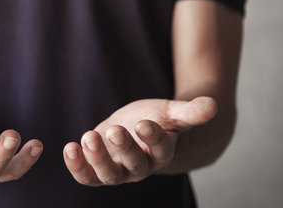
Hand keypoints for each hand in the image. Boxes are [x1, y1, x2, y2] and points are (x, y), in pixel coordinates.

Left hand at [62, 97, 216, 185]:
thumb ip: (191, 111)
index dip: (154, 137)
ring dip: (96, 158)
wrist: (140, 132)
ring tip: (88, 136)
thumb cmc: (158, 120)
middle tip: (115, 129)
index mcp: (163, 151)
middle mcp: (141, 166)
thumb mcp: (172, 111)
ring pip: (108, 175)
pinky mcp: (98, 169)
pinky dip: (76, 165)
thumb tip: (213, 105)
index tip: (145, 123)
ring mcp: (118, 170)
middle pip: (135, 164)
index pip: (161, 148)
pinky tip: (69, 148)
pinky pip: (86, 176)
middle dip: (124, 148)